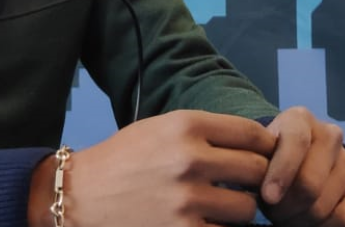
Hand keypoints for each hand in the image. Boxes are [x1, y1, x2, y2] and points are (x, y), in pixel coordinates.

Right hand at [30, 109, 274, 226]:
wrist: (78, 198)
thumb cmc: (122, 162)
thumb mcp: (159, 129)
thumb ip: (203, 132)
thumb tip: (253, 143)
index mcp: (185, 126)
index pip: (252, 133)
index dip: (266, 147)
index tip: (264, 156)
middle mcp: (190, 159)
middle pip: (257, 170)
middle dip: (255, 180)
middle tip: (243, 186)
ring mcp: (187, 200)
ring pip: (247, 209)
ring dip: (240, 211)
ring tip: (221, 208)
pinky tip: (205, 222)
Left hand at [257, 106, 344, 226]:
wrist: (290, 172)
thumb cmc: (267, 164)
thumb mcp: (256, 159)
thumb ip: (258, 168)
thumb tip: (268, 194)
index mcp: (299, 119)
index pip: (296, 142)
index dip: (282, 172)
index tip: (268, 197)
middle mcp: (330, 134)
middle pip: (309, 183)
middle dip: (286, 207)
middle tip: (273, 212)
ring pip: (323, 205)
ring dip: (300, 220)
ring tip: (288, 216)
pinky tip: (311, 223)